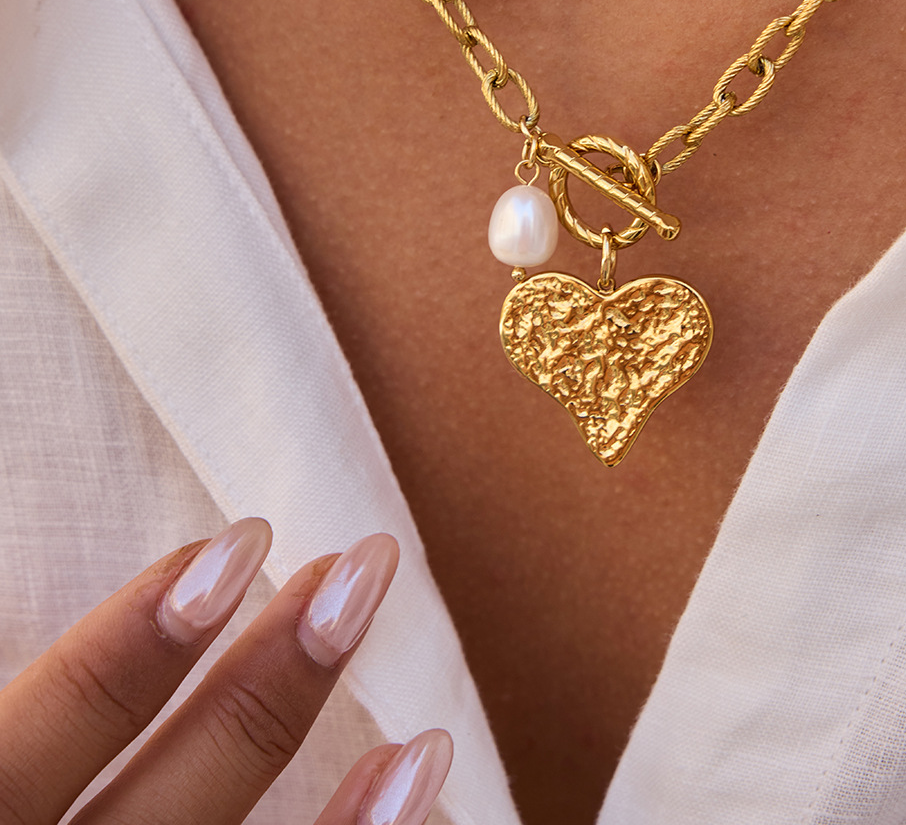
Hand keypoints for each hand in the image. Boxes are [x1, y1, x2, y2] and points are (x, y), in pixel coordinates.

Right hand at [0, 520, 452, 824]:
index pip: (28, 743)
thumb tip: (150, 622)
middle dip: (272, 682)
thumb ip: (18, 754)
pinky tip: (412, 802)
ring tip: (428, 730)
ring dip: (350, 822)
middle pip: (163, 810)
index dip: (132, 640)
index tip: (239, 546)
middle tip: (360, 569)